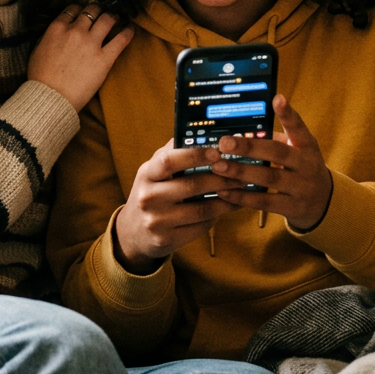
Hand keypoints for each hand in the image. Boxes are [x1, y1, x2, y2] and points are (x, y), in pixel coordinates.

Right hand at [28, 3, 133, 110]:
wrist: (50, 98)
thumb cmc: (41, 79)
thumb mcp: (38, 50)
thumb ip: (49, 37)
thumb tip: (58, 32)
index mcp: (57, 28)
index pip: (73, 9)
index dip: (80, 10)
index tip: (84, 14)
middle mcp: (75, 31)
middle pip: (92, 10)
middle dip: (97, 11)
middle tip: (101, 15)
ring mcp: (91, 44)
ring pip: (107, 19)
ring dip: (113, 17)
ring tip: (116, 19)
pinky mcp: (104, 58)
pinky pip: (121, 39)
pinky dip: (128, 32)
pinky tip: (130, 29)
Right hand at [112, 140, 240, 273]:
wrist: (133, 232)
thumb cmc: (151, 193)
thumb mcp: (154, 172)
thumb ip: (173, 153)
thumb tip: (202, 133)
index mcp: (147, 174)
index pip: (169, 160)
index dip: (195, 155)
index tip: (218, 152)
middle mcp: (149, 197)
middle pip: (192, 186)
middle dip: (221, 178)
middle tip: (242, 173)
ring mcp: (157, 221)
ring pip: (201, 209)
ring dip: (226, 200)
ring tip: (240, 191)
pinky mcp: (167, 240)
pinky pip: (201, 226)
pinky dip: (217, 216)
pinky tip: (226, 208)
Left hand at [213, 95, 333, 231]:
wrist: (324, 202)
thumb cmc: (301, 169)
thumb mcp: (298, 151)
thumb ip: (275, 140)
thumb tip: (240, 129)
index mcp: (306, 146)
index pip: (298, 127)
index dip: (288, 114)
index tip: (277, 98)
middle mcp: (306, 165)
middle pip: (278, 153)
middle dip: (250, 147)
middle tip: (224, 142)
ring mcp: (301, 187)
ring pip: (269, 178)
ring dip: (241, 171)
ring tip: (218, 166)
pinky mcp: (292, 207)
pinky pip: (264, 202)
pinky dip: (242, 197)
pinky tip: (223, 191)